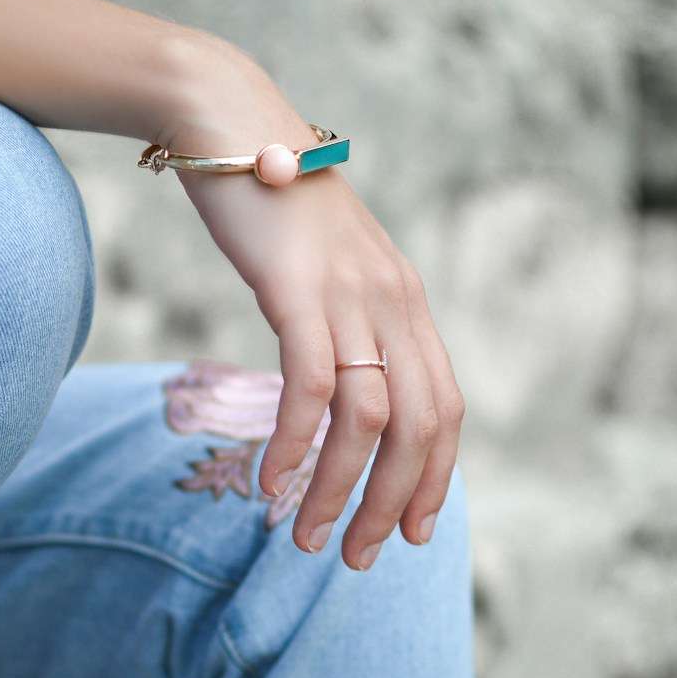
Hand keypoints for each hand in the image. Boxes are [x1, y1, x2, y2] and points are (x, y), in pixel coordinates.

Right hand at [166, 67, 464, 570]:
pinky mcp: (299, 288)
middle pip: (421, 427)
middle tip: (355, 557)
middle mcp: (394, 301)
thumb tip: (340, 385)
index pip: (446, 408)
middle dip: (393, 503)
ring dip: (337, 490)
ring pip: (368, 419)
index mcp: (406, 302)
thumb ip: (346, 319)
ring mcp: (352, 294)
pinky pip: (310, 387)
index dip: (436, 479)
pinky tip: (271, 483)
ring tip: (304, 537)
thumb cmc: (271, 199)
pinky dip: (294, 444)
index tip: (411, 532)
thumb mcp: (327, 266)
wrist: (230, 120)